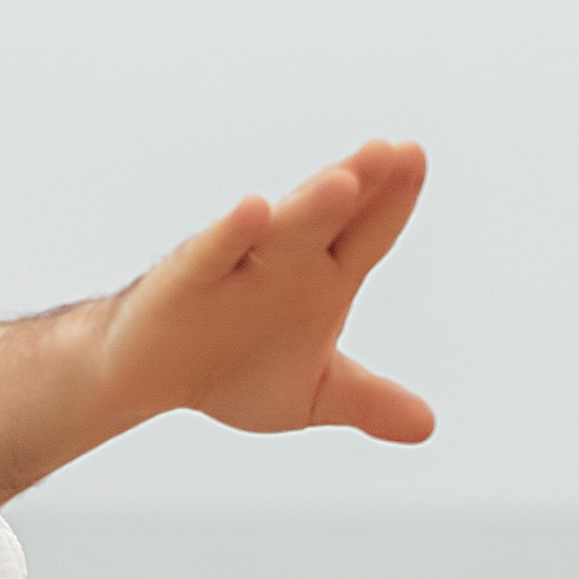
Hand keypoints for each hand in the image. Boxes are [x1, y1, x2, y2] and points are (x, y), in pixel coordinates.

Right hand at [100, 140, 432, 445]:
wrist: (151, 377)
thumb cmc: (234, 367)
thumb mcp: (313, 394)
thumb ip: (369, 401)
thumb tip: (427, 427)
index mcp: (324, 276)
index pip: (368, 231)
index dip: (393, 199)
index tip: (415, 156)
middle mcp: (285, 260)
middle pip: (330, 216)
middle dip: (362, 183)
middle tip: (395, 151)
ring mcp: (236, 265)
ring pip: (278, 229)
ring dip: (311, 204)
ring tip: (346, 179)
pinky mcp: (185, 281)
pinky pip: (210, 253)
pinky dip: (229, 233)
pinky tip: (253, 208)